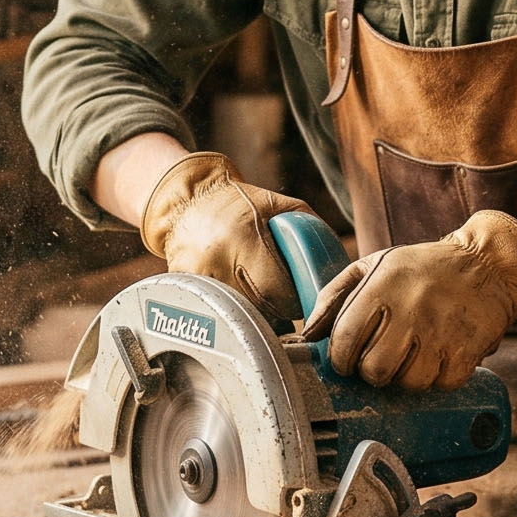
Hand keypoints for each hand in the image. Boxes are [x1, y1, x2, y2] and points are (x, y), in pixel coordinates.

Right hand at [137, 152, 312, 323]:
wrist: (188, 199)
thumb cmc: (239, 202)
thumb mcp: (278, 205)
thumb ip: (309, 228)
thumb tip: (335, 265)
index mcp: (243, 236)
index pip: (275, 290)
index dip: (291, 302)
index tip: (299, 301)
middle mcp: (217, 259)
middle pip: (257, 310)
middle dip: (275, 312)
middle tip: (283, 303)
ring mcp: (195, 276)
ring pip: (235, 316)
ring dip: (252, 315)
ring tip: (259, 297)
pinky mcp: (182, 287)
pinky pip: (214, 312)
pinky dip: (229, 311)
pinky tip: (235, 296)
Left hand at [302, 209, 516, 388]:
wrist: (487, 262)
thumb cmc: (423, 268)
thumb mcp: (374, 266)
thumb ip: (334, 296)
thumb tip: (308, 333)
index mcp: (381, 288)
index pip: (345, 340)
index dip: (341, 359)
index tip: (348, 360)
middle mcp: (410, 309)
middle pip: (375, 371)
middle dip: (373, 372)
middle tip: (382, 360)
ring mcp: (441, 331)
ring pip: (409, 383)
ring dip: (407, 377)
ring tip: (413, 356)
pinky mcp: (468, 349)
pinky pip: (443, 384)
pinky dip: (439, 378)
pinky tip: (440, 357)